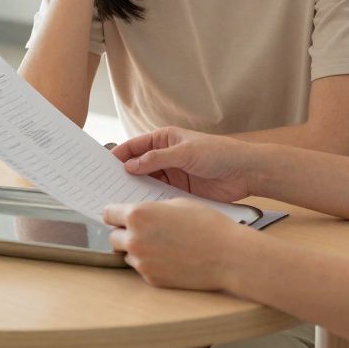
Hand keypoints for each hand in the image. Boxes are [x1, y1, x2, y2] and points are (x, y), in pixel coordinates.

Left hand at [104, 198, 249, 290]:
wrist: (228, 256)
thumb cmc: (207, 224)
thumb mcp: (177, 203)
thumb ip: (151, 208)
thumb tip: (139, 213)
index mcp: (138, 215)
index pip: (108, 214)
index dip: (116, 214)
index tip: (120, 215)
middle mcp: (134, 239)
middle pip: (113, 236)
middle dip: (124, 233)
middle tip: (143, 230)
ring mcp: (142, 262)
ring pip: (126, 254)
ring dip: (136, 249)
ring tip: (161, 244)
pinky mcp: (151, 279)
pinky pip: (141, 268)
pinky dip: (150, 263)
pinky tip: (169, 257)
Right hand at [111, 127, 260, 201]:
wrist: (245, 172)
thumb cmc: (218, 153)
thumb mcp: (185, 152)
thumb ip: (156, 158)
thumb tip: (131, 165)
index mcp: (164, 139)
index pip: (135, 146)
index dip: (119, 155)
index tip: (103, 166)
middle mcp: (165, 156)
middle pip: (138, 165)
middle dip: (124, 175)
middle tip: (106, 186)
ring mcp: (172, 174)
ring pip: (147, 182)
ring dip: (135, 189)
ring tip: (119, 200)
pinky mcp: (180, 191)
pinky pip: (159, 195)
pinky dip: (149, 200)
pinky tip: (140, 208)